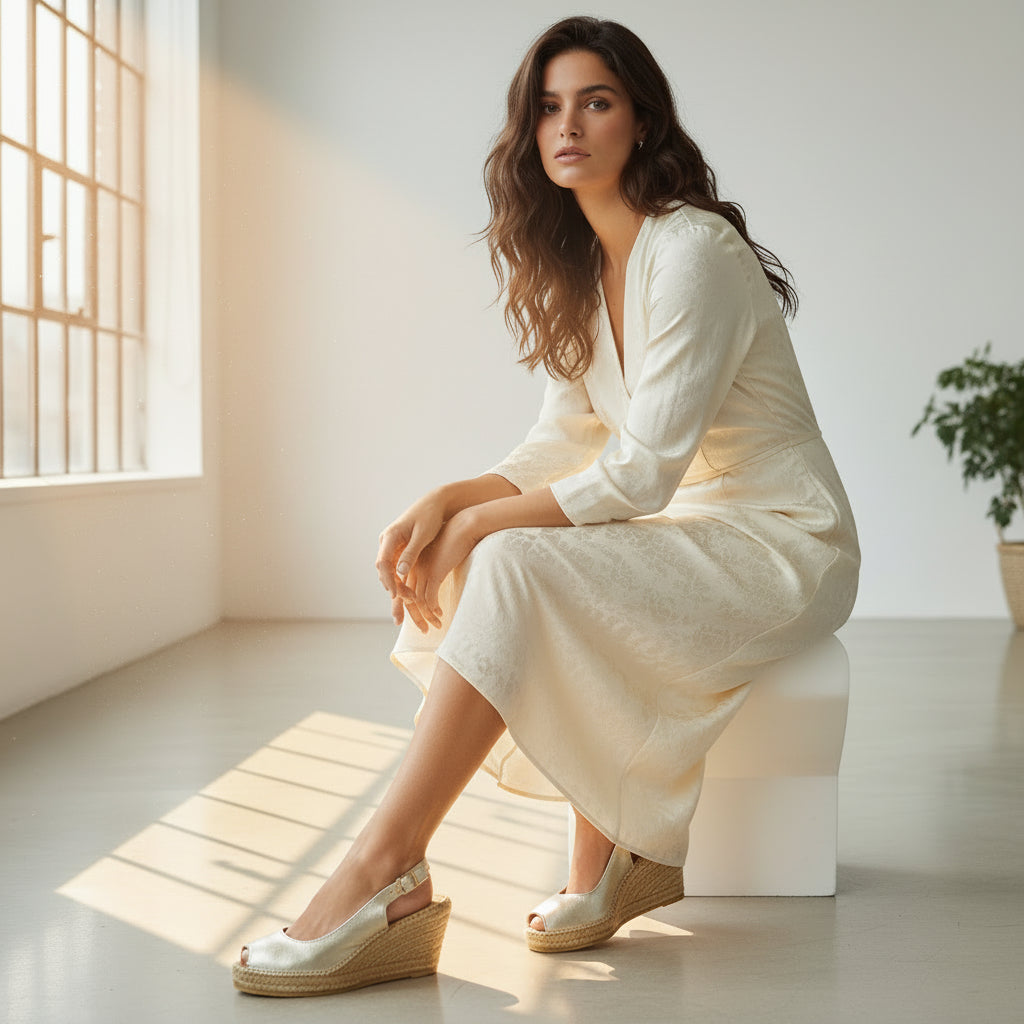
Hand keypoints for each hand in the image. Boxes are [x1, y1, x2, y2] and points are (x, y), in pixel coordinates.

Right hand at [377, 492, 447, 628]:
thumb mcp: (422, 535)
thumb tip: (399, 573)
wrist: (436, 504)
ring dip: (397, 587)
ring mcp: (392, 546)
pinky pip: (397, 568)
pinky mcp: (400, 549)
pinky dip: (402, 581)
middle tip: (406, 604)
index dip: (388, 581)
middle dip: (393, 589)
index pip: (383, 563)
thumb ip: (410, 553)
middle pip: (384, 570)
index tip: (396, 596)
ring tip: (408, 604)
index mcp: (390, 536)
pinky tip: (409, 594)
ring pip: (389, 571)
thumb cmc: (430, 517)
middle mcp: (387, 542)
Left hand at [404, 511, 480, 632]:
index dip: (406, 605)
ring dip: (425, 616)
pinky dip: (433, 609)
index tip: (411, 619)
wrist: (464, 526)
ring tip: (434, 626)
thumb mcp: (440, 555)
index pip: (404, 588)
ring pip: (417, 600)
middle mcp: (413, 567)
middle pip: (407, 597)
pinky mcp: (434, 571)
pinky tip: (441, 614)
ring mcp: (422, 570)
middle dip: (414, 616)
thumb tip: (435, 581)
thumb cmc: (455, 539)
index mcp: (412, 562)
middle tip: (422, 631)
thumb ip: (434, 568)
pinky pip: (429, 596)